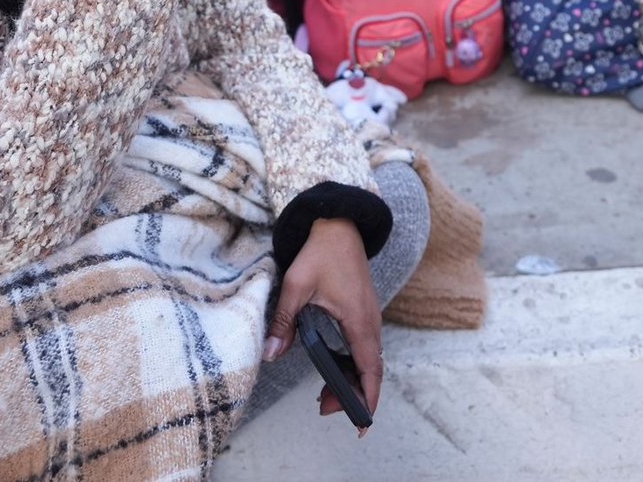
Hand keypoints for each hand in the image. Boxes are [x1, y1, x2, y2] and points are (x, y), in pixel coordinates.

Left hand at [263, 218, 381, 424]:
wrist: (338, 221)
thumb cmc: (321, 251)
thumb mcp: (297, 284)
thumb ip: (285, 320)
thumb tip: (272, 353)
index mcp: (359, 318)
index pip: (370, 369)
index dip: (366, 398)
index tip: (360, 422)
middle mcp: (369, 319)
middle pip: (370, 368)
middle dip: (353, 393)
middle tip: (325, 407)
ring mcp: (369, 313)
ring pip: (369, 357)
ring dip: (352, 377)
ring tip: (326, 393)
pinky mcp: (363, 307)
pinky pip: (365, 343)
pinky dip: (354, 361)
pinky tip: (335, 365)